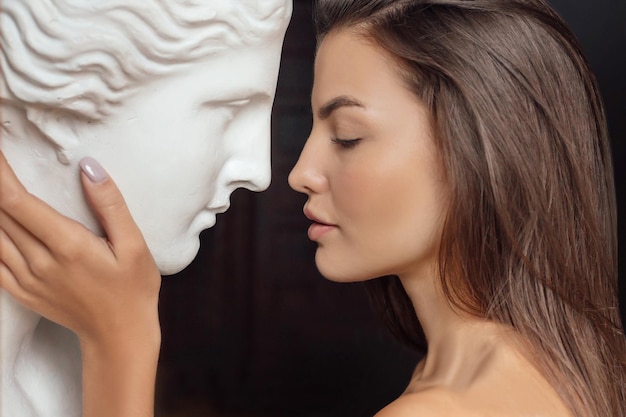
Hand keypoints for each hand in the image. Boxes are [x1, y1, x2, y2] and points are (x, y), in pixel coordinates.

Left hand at [0, 152, 160, 346]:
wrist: (120, 335)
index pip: (17, 200)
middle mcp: (39, 261)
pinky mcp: (21, 291)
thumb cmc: (133, 288)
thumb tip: (88, 167)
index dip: (0, 172)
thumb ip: (110, 204)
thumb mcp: (134, 244)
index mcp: (67, 245)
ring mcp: (26, 279)